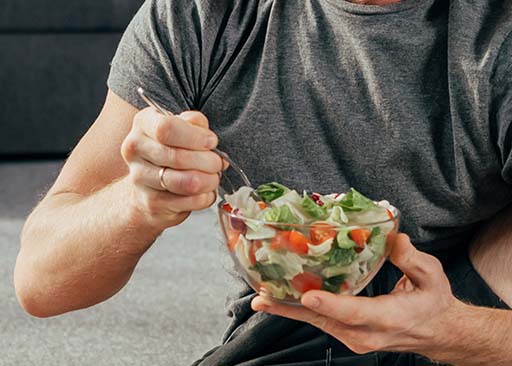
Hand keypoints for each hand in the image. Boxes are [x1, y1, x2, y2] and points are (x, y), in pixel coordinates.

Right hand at [121, 109, 225, 228]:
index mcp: (144, 123)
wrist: (145, 186)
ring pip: (187, 182)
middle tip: (217, 163)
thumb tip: (209, 139)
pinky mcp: (152, 203)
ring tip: (213, 177)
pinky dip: (206, 197)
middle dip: (209, 161)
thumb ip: (195, 123)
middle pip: (179, 157)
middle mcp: (136, 149)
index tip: (211, 142)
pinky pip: (190, 201)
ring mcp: (140, 178)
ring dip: (209, 180)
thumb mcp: (182, 127)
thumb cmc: (168, 151)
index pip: (167, 128)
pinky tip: (205, 191)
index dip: (196, 137)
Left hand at [252, 234, 463, 357]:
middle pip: (324, 321)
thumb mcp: (432, 277)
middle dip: (291, 310)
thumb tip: (395, 239)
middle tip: (262, 298)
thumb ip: (413, 259)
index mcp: (389, 318)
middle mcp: (367, 333)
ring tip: (262, 298)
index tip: (308, 296)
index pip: (355, 313)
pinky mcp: (349, 335)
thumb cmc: (434, 303)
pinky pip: (322, 323)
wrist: (438, 333)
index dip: (331, 304)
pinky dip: (301, 312)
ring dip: (289, 311)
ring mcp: (356, 338)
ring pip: (318, 323)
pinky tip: (281, 300)